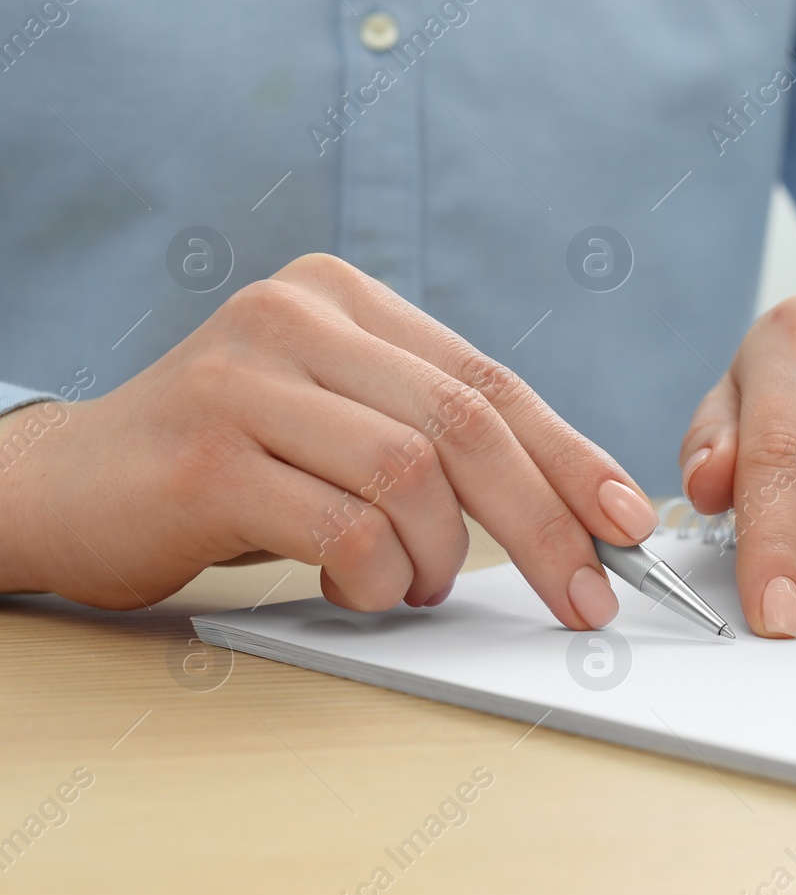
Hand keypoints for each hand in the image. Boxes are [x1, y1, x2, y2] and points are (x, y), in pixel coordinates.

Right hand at [0, 254, 659, 627]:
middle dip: (545, 522)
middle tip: (585, 596)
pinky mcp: (205, 455)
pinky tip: (366, 589)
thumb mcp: (336, 422)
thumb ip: (430, 436)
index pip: (491, 380)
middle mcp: (296, 318)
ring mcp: (244, 378)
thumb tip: (571, 507)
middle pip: (467, 424)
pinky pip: (343, 526)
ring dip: (441, 556)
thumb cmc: (229, 465)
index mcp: (343, 298)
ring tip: (420, 585)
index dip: (572, 457)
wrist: (69, 486)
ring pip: (413, 475)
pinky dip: (378, 576)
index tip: (627, 522)